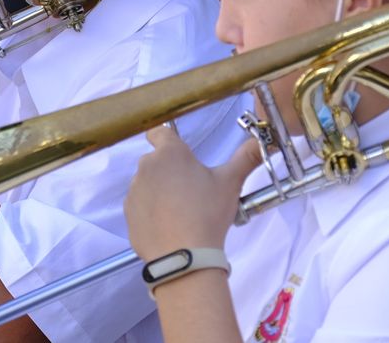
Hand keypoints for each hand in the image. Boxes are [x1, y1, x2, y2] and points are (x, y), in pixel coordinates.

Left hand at [124, 131, 259, 258]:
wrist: (184, 256)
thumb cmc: (207, 212)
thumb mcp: (230, 183)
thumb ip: (246, 158)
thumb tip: (261, 142)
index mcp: (169, 153)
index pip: (158, 132)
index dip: (167, 139)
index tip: (179, 154)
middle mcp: (146, 167)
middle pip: (156, 162)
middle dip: (170, 171)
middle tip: (191, 191)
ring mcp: (134, 191)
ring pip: (147, 185)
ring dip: (159, 192)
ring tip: (181, 213)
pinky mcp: (128, 215)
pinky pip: (140, 207)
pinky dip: (151, 213)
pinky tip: (168, 227)